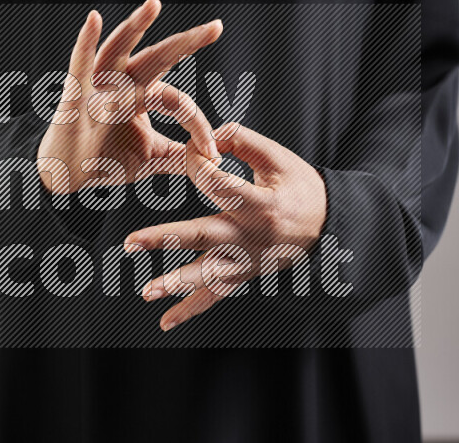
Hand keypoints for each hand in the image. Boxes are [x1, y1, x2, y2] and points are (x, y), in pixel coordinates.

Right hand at [38, 0, 222, 192]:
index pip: (178, 101)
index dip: (198, 125)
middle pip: (158, 57)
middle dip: (186, 42)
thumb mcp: (152, 159)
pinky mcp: (76, 94)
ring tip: (154, 3)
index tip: (213, 152)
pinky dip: (86, 42)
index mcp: (142, 95)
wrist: (67, 174)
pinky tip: (94, 20)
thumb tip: (213, 158)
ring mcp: (99, 86)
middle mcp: (123, 83)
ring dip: (136, 25)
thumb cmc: (105, 160)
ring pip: (119, 49)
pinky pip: (80, 64)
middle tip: (217, 26)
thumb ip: (182, 156)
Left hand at [125, 123, 327, 330]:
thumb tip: (205, 136)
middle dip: (163, 238)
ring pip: (207, 275)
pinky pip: (216, 296)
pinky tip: (166, 321)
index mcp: (260, 204)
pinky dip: (190, 310)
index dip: (196, 161)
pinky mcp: (244, 274)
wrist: (328, 225)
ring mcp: (246, 261)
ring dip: (175, 283)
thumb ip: (241, 141)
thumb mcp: (278, 158)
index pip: (216, 183)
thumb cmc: (301, 188)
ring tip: (146, 290)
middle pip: (202, 236)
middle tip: (131, 242)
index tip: (190, 150)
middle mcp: (250, 236)